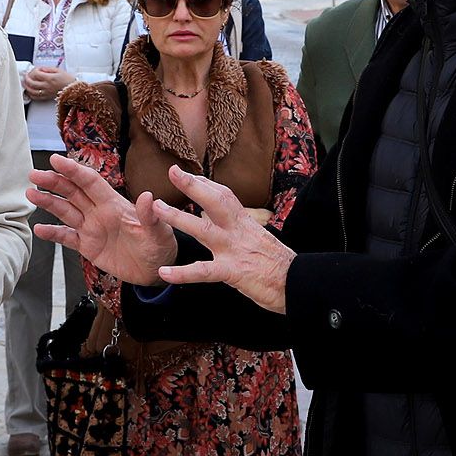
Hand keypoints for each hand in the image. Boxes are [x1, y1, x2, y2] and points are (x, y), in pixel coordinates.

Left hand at [22, 66, 74, 101]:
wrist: (73, 89)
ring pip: (32, 91)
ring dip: (27, 87)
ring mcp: (46, 92)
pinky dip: (31, 94)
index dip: (33, 71)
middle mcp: (47, 86)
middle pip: (32, 83)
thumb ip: (48, 69)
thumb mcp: (58, 70)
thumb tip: (40, 69)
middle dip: (27, 79)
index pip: (36, 74)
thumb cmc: (68, 80)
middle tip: (26, 76)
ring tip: (25, 84)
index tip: (35, 70)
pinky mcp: (47, 97)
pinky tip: (30, 91)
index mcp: (50, 78)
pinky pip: (36, 97)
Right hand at [27, 153, 175, 285]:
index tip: (56, 160)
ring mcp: (92, 228)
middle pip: (73, 192)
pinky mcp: (88, 246)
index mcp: (114, 204)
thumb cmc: (160, 246)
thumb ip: (150, 216)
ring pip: (65, 211)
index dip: (73, 170)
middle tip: (34, 174)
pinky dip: (53, 233)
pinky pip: (67, 237)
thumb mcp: (159, 232)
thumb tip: (148, 197)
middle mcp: (99, 212)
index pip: (90, 182)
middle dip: (54, 182)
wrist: (155, 270)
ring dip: (48, 202)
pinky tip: (39, 229)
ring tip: (30, 194)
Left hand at [148, 165, 294, 313]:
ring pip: (202, 228)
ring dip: (177, 217)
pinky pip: (203, 272)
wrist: (300, 284)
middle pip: (215, 200)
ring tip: (155, 208)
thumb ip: (244, 231)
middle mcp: (238, 231)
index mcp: (245, 223)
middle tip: (173, 172)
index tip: (188, 174)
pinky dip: (182, 273)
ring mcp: (234, 249)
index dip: (205, 183)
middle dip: (193, 185)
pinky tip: (164, 273)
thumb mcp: (260, 240)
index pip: (224, 196)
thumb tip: (234, 224)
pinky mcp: (233, 271)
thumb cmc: (280, 265)